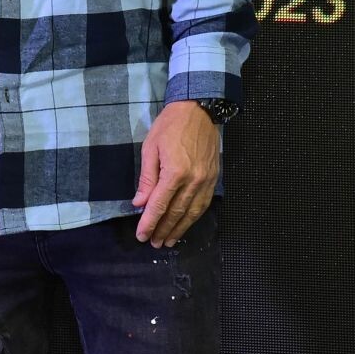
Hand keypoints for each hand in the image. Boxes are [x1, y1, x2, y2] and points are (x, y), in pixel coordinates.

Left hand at [133, 100, 220, 246]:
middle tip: (153, 243)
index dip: (149, 222)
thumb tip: (140, 203)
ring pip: (192, 212)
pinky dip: (194, 218)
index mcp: (175, 172)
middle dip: (163, 229)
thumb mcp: (150, 148)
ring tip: (169, 241)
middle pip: (176, 212)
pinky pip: (203, 204)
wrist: (199, 110)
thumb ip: (147, 178)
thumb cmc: (169, 126)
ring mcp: (206, 181)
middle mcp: (193, 180)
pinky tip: (186, 225)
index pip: (159, 204)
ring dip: (179, 229)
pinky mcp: (214, 179)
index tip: (142, 235)